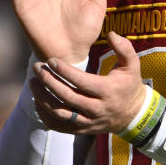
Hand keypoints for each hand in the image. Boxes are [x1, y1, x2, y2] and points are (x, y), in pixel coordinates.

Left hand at [29, 32, 145, 134]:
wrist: (133, 115)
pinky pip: (59, 126)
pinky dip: (45, 115)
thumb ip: (124, 48)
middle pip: (67, 97)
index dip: (64, 71)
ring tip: (32, 83)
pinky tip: (38, 100)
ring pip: (60, 113)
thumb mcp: (132, 65)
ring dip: (42, 98)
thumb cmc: (129, 85)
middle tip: (37, 68)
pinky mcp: (82, 130)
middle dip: (48, 81)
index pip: (81, 81)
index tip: (50, 61)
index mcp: (107, 91)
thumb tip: (111, 34)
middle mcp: (97, 109)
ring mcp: (88, 122)